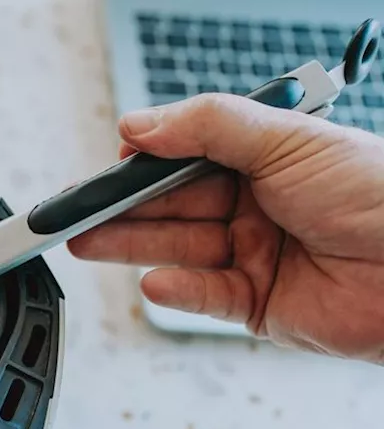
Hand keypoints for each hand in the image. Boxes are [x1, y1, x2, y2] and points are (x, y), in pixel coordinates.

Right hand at [68, 93, 383, 364]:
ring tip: (86, 243)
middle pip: (173, 205)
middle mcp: (257, 204)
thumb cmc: (379, 195)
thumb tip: (140, 125)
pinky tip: (153, 279)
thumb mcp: (288, 140)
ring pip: (179, 248)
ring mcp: (257, 254)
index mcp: (265, 158)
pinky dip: (177, 289)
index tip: (108, 165)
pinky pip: (205, 295)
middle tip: (76, 212)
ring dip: (132, 245)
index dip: (144, 162)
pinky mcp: (260, 304)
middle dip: (122, 208)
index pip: (186, 156)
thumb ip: (207, 127)